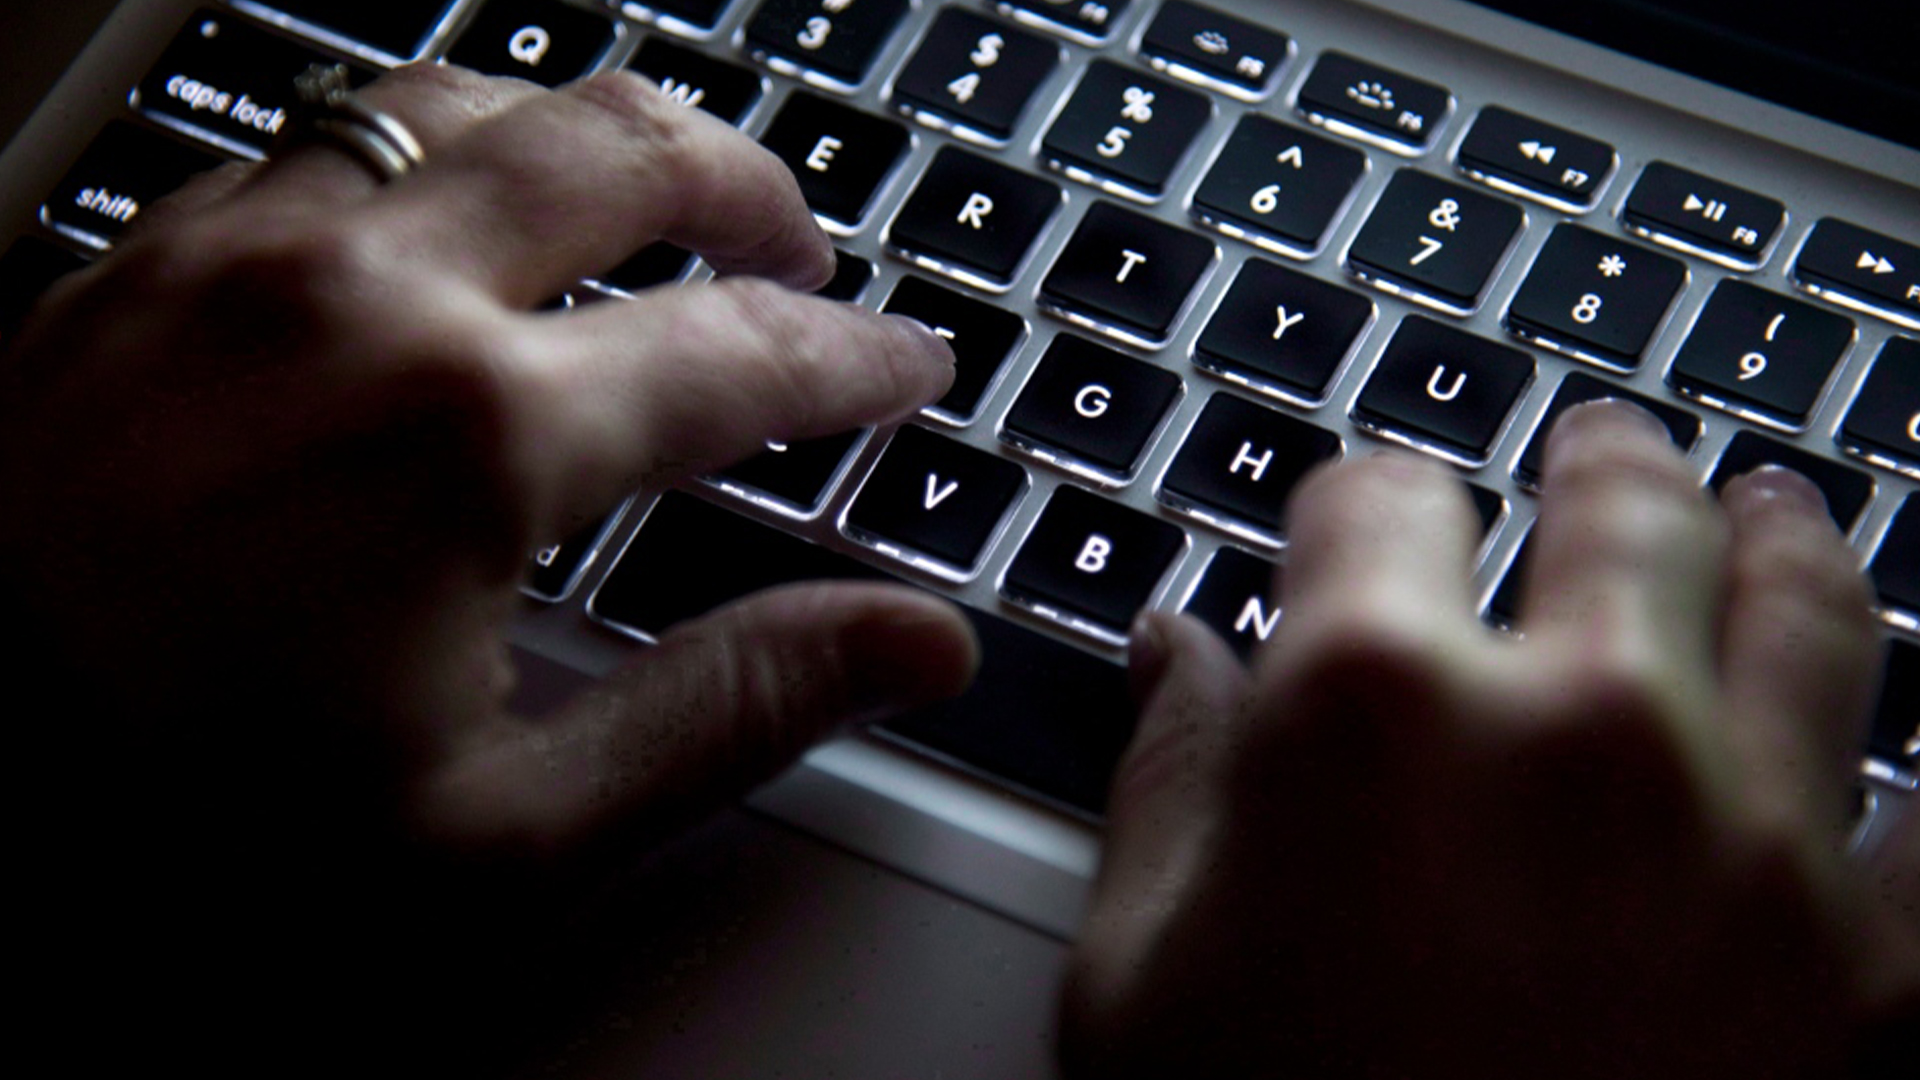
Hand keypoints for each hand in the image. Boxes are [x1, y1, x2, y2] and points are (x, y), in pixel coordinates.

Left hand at [3, 64, 973, 1059]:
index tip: (908, 370)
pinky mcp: (132, 264)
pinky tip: (453, 214)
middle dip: (751, 189)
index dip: (855, 362)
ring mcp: (227, 256)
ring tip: (652, 196)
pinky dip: (436, 151)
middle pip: (621, 150)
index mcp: (467, 434)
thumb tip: (911, 644)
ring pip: (467, 102)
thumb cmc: (174, 849)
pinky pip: (322, 136)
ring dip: (591, 137)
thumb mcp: (497, 837)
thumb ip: (729, 711)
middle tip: (806, 253)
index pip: (741, 354)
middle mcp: (353, 297)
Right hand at [1064, 402, 1919, 1076]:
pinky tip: (1868, 754)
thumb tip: (1178, 655)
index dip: (1359, 494)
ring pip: (1815, 606)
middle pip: (1623, 506)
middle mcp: (1581, 737)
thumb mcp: (1135, 978)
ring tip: (1774, 510)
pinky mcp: (1874, 981)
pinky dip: (1894, 768)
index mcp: (1371, 714)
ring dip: (1786, 536)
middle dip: (1603, 456)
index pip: (1377, 498)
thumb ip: (1163, 779)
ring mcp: (1754, 848)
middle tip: (1604, 440)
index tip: (1361, 512)